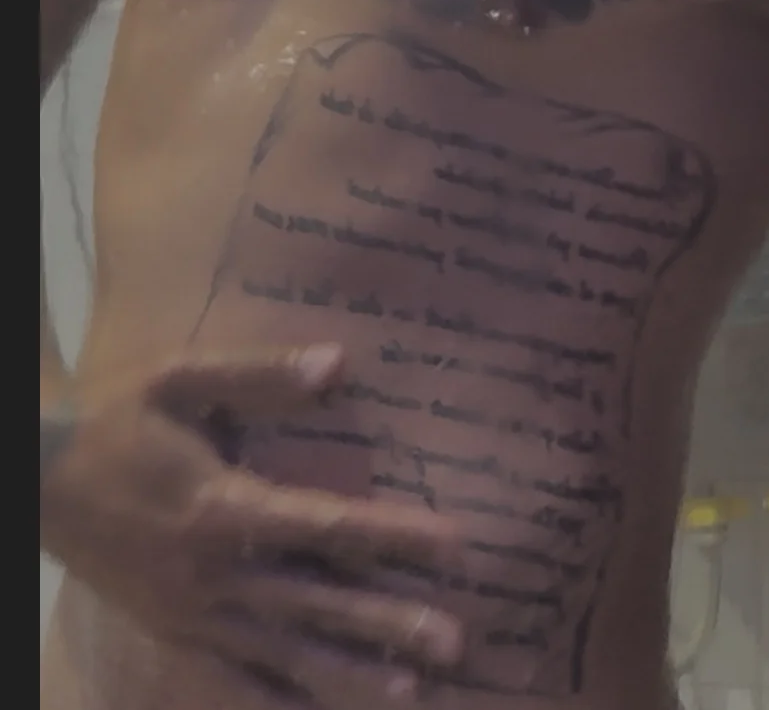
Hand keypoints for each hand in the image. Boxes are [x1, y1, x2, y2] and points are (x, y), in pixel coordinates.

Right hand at [40, 345, 463, 704]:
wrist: (42, 484)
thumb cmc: (119, 423)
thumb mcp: (180, 379)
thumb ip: (258, 374)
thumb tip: (339, 365)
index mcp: (222, 508)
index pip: (325, 527)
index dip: (391, 537)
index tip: (453, 545)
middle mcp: (214, 576)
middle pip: (315, 603)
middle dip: (387, 622)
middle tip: (452, 640)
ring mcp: (193, 619)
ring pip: (283, 656)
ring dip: (349, 674)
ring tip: (410, 691)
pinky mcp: (174, 641)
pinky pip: (230, 688)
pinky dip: (278, 705)